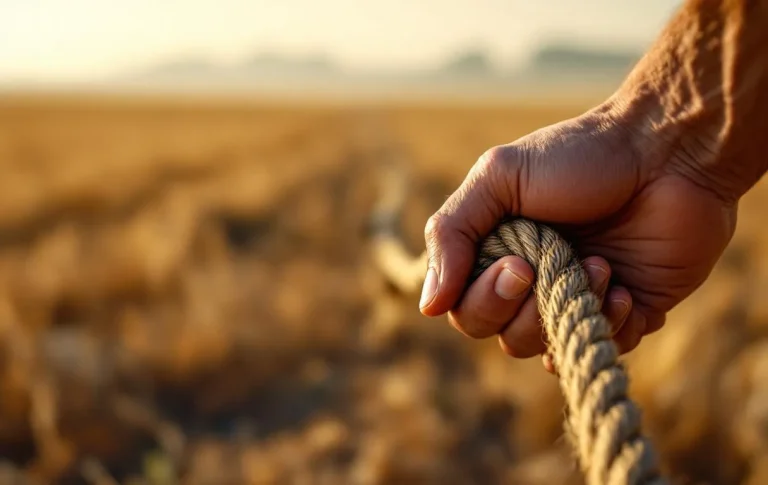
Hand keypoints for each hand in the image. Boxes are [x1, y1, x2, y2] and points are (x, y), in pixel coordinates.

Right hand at [419, 100, 737, 370]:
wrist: (668, 149)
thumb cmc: (579, 155)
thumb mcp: (499, 177)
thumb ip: (452, 233)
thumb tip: (428, 306)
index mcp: (498, 250)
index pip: (466, 307)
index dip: (484, 299)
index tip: (518, 265)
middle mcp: (534, 280)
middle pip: (503, 334)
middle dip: (526, 312)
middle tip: (553, 266)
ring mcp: (579, 297)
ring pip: (549, 349)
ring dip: (572, 313)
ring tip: (603, 267)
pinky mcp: (627, 310)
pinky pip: (605, 346)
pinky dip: (613, 326)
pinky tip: (627, 288)